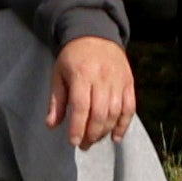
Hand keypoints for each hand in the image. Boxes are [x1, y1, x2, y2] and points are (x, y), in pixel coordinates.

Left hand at [48, 34, 139, 151]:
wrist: (96, 34)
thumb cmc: (73, 57)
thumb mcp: (59, 74)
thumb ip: (57, 101)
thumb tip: (51, 125)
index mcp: (82, 74)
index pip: (81, 106)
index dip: (78, 126)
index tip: (73, 142)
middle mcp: (102, 78)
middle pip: (100, 113)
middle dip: (91, 134)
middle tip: (83, 145)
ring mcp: (118, 80)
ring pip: (115, 112)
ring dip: (105, 131)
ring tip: (95, 140)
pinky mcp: (129, 83)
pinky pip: (129, 108)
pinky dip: (124, 125)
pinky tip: (115, 137)